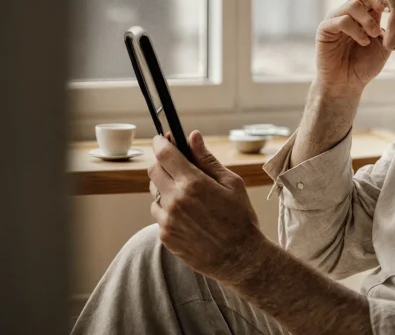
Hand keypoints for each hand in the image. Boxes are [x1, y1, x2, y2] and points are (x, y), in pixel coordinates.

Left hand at [148, 131, 262, 283]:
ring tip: (188, 195)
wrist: (240, 258)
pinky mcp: (165, 235)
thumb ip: (207, 159)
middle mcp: (175, 200)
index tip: (163, 139)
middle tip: (176, 164)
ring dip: (165, 188)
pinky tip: (188, 215)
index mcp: (193, 183)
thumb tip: (193, 136)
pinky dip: (168, 209)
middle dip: (163, 163)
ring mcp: (167, 219)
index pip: (164, 154)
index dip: (162, 142)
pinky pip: (158, 214)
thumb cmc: (240, 218)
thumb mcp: (231, 183)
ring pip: (154, 193)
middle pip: (154, 171)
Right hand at [315, 0, 390, 94]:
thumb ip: (391, 28)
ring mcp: (334, 19)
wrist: (348, 84)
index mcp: (362, 13)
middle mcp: (347, 12)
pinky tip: (363, 41)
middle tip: (386, 11)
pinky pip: (340, 20)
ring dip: (367, 19)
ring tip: (374, 34)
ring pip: (352, 5)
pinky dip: (355, 30)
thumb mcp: (384, 44)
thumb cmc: (365, 64)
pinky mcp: (325, 30)